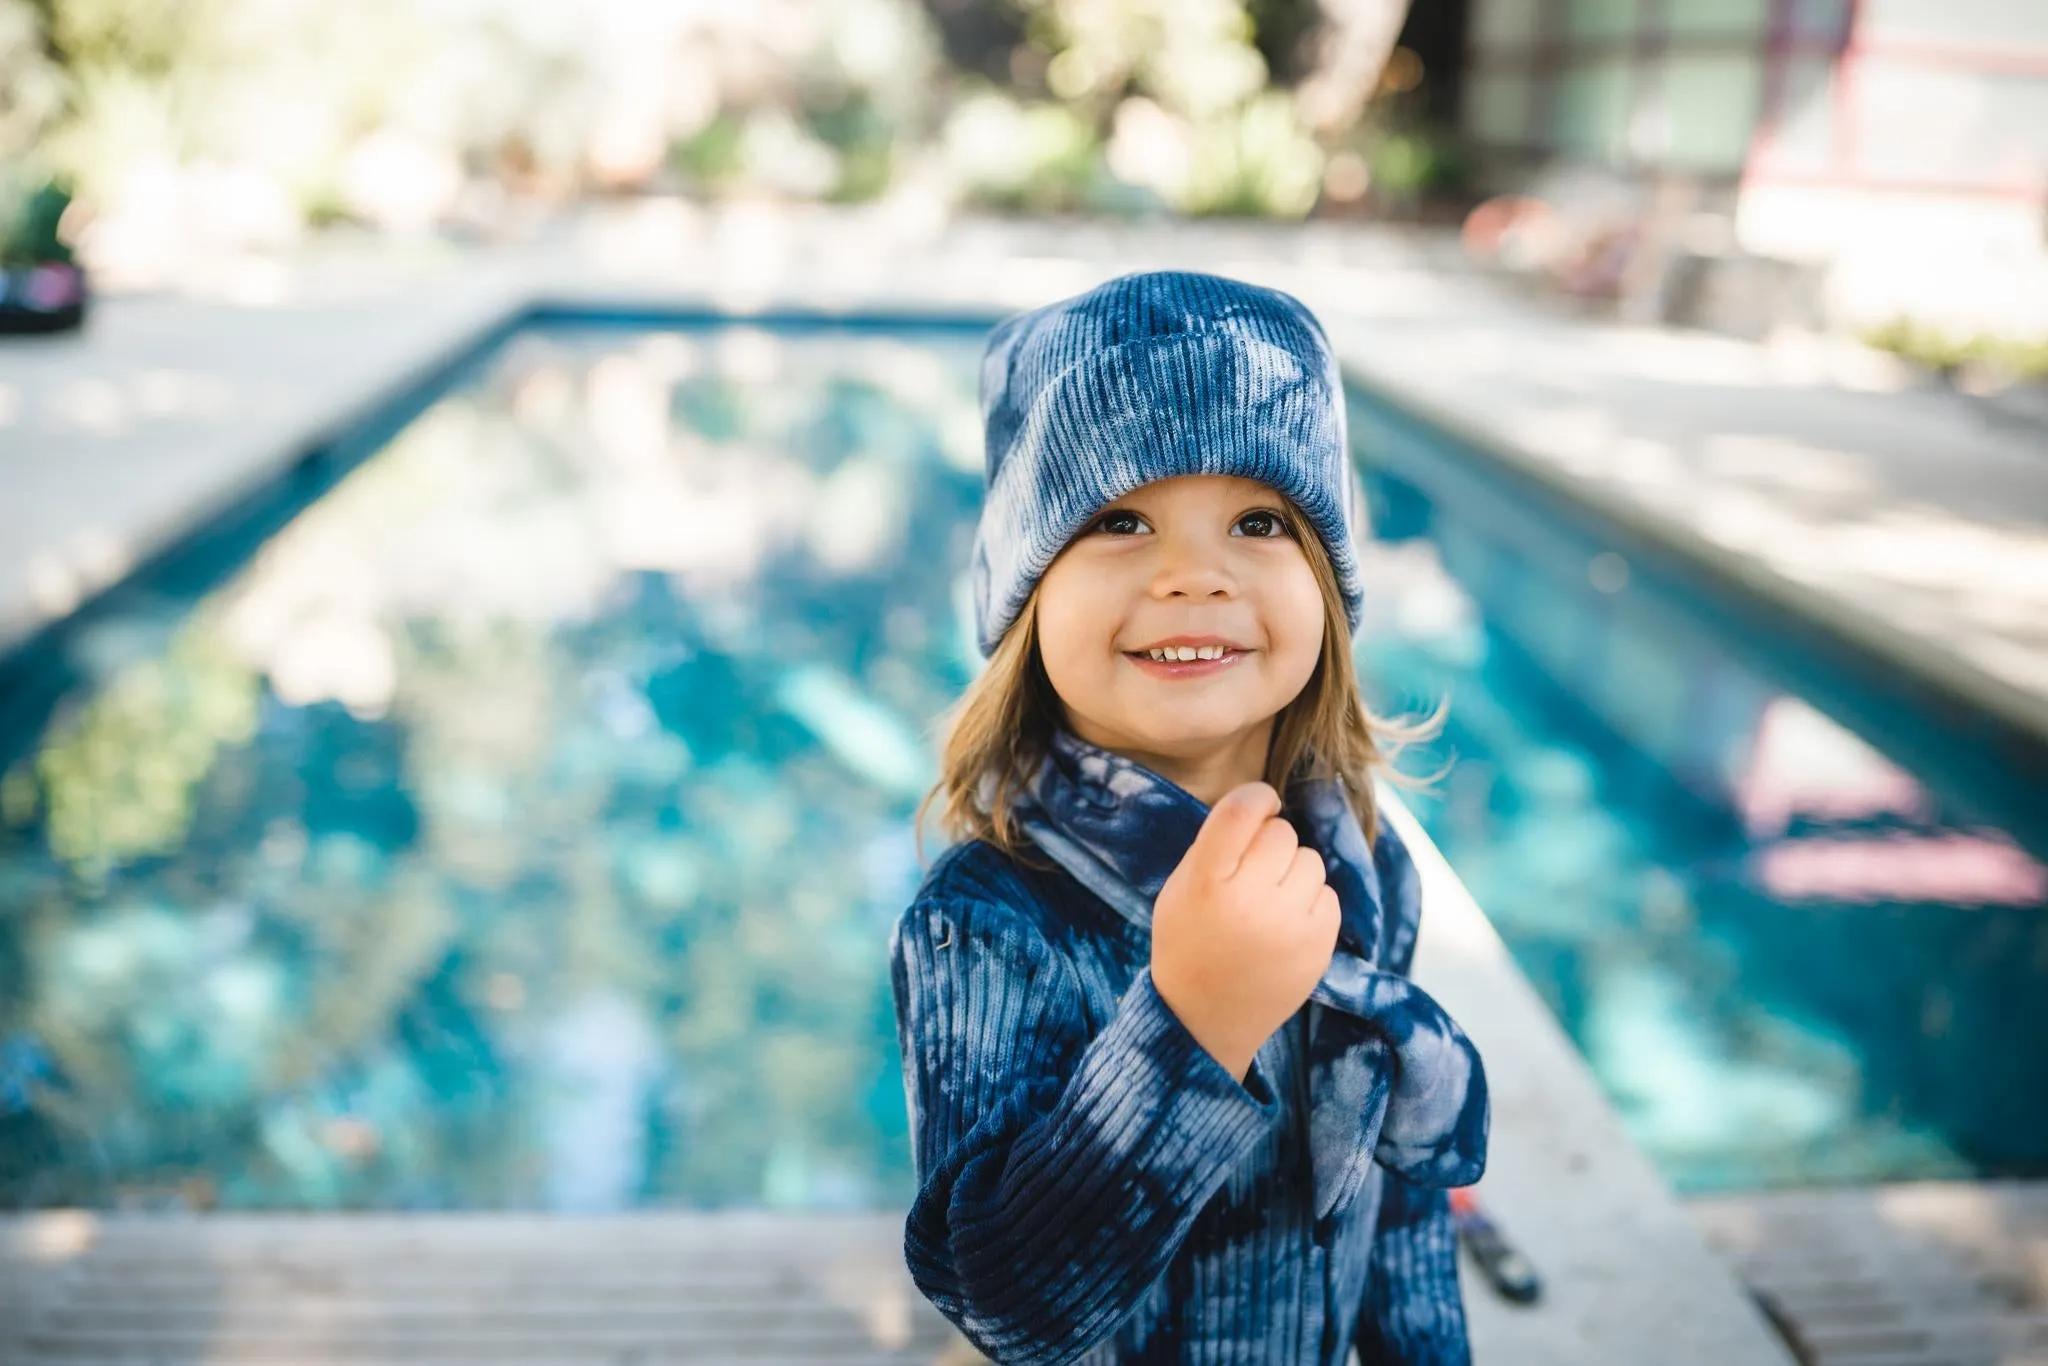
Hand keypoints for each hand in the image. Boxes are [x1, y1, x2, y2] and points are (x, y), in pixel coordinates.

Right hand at [1148, 782, 1340, 1082]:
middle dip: (1269, 844)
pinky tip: (1286, 923)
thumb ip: (1216, 844)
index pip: (1243, 810)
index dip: (1257, 798)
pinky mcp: (1320, 945)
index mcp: (1207, 880)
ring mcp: (1290, 924)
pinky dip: (1310, 901)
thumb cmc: (1189, 942)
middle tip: (1251, 873)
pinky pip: (1329, 894)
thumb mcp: (1180, 887)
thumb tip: (1263, 805)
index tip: (1260, 804)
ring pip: (1311, 860)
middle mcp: (1251, 899)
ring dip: (1293, 872)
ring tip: (1269, 902)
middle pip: (1282, 833)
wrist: (1205, 1019)